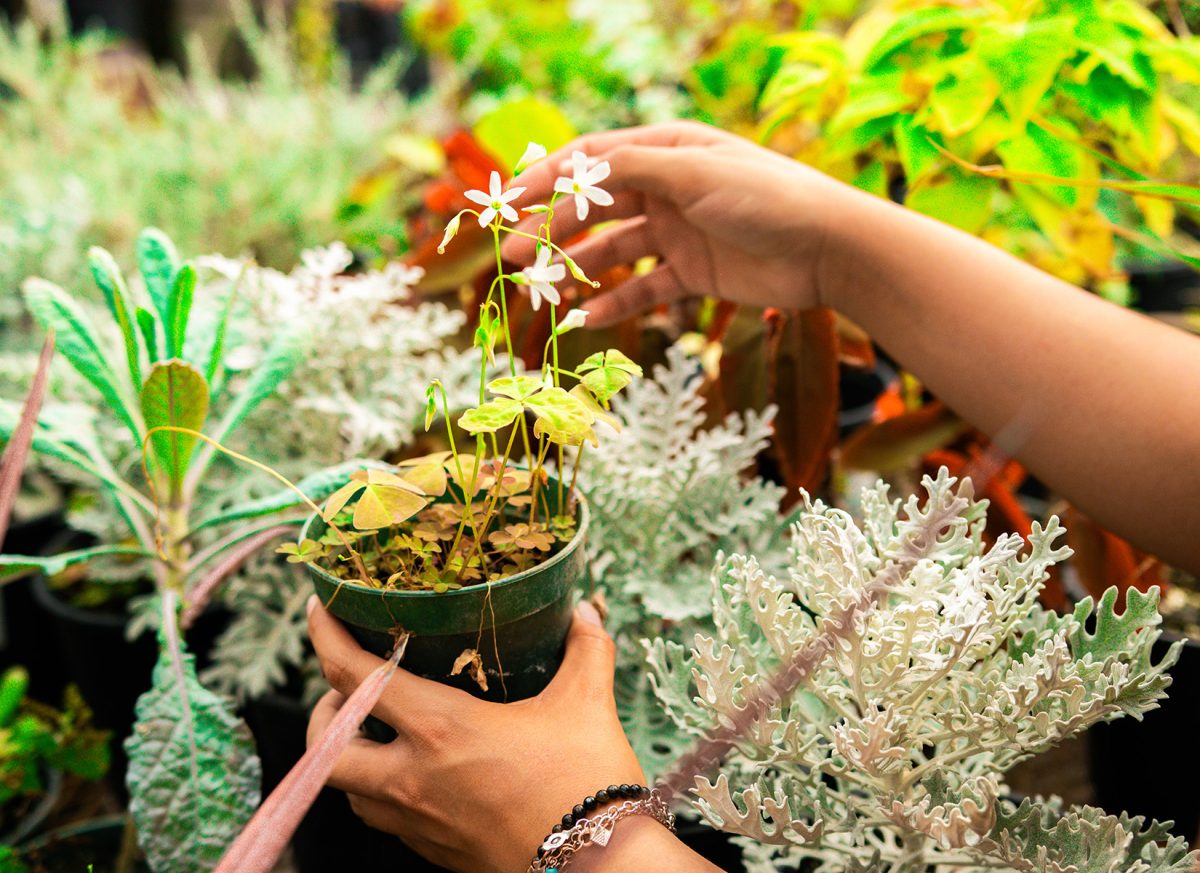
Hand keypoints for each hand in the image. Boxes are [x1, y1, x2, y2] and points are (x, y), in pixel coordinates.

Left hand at [306, 599, 644, 872]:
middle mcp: (414, 778)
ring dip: (350, 754)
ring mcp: (420, 821)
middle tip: (349, 687)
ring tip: (379, 729)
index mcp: (440, 729)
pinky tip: (420, 772)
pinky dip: (384, 791)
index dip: (325, 635)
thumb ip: (584, 649)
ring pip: (349, 791)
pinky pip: (386, 819)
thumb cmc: (588, 783)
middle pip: (324, 748)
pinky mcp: (435, 851)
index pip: (353, 676)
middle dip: (323, 712)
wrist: (600, 866)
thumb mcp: (587, 703)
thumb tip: (586, 611)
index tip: (321, 607)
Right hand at [502, 120, 859, 326]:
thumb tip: (577, 169)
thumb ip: (633, 168)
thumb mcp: (696, 172)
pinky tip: (586, 317)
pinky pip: (643, 287)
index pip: (592, 160)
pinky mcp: (692, 272)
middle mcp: (667, 188)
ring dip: (577, 269)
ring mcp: (678, 232)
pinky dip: (615, 301)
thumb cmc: (768, 197)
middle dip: (551, 231)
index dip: (546, 181)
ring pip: (613, 250)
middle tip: (514, 259)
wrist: (828, 249)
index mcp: (666, 151)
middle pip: (594, 208)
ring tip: (544, 293)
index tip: (508, 205)